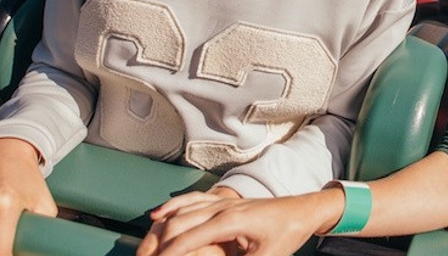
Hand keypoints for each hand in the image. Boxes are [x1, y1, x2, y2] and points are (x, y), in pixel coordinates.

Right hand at [139, 191, 340, 255]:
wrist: (303, 210)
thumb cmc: (288, 233)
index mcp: (231, 221)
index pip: (187, 240)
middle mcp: (222, 207)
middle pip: (177, 223)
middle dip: (155, 245)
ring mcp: (222, 202)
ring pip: (180, 210)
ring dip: (158, 228)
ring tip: (143, 248)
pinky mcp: (224, 201)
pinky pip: (191, 200)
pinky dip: (172, 207)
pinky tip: (157, 215)